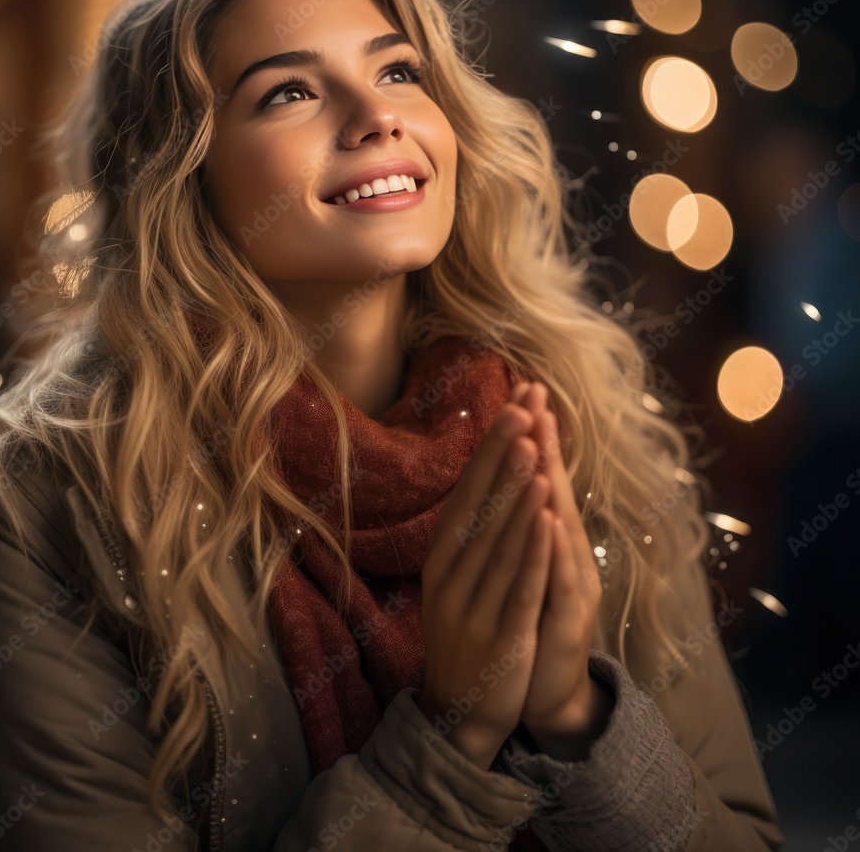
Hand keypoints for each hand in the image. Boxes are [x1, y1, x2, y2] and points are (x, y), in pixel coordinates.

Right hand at [419, 396, 554, 769]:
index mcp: (442, 557)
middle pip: (479, 504)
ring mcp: (473, 605)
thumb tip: (489, 476)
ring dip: (516, 490)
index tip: (512, 404)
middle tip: (522, 405)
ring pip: (498, 538)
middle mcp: (452, 574)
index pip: (468, 490)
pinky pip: (518, 583)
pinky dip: (532, 548)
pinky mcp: (501, 634)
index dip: (491, 448)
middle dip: (503, 453)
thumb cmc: (466, 632)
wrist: (460, 712)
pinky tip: (545, 516)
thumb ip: (471, 533)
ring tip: (533, 446)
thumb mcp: (457, 580)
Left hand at [509, 382, 611, 759]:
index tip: (523, 390)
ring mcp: (571, 587)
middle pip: (554, 491)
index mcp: (551, 540)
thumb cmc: (533, 618)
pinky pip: (558, 581)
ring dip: (550, 486)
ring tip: (540, 445)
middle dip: (544, 444)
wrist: (547, 692)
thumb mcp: (524, 565)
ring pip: (559, 530)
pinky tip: (550, 521)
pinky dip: (553, 550)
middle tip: (536, 398)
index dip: (533, 437)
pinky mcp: (566, 621)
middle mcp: (567, 555)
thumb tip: (510, 473)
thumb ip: (522, 522)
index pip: (539, 478)